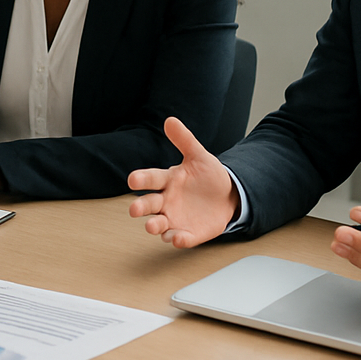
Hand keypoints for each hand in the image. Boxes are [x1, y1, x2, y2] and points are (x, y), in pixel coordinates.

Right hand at [127, 116, 239, 247]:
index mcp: (168, 180)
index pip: (152, 179)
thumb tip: (170, 120)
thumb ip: (184, 140)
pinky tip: (177, 239)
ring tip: (152, 227)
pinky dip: (178, 239)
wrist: (228, 196)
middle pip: (149, 204)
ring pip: (160, 224)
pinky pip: (181, 238)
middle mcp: (166, 201)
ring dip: (155, 227)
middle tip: (134, 210)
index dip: (142, 179)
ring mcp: (175, 218)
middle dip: (141, 207)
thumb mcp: (199, 156)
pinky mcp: (188, 233)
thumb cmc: (208, 175)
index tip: (133, 180)